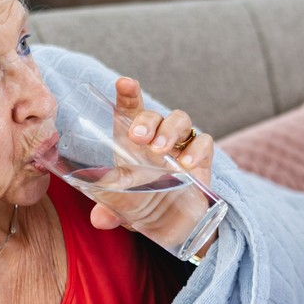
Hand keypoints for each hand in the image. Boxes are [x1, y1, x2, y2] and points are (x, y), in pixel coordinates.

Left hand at [87, 76, 215, 231]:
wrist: (175, 220)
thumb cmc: (144, 199)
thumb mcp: (124, 208)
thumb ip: (111, 211)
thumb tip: (100, 219)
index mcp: (132, 138)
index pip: (130, 108)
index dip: (128, 93)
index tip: (124, 83)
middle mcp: (157, 135)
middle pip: (155, 114)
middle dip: (147, 121)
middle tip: (138, 138)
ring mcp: (181, 144)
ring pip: (180, 120)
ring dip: (170, 131)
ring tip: (160, 150)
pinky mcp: (202, 157)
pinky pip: (203, 142)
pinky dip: (196, 149)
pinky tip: (186, 164)